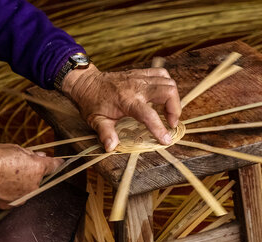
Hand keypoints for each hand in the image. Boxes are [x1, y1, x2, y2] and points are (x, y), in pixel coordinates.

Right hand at [0, 144, 62, 208]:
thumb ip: (31, 154)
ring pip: (27, 188)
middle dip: (31, 172)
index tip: (60, 162)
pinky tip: (0, 185)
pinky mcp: (13, 204)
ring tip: (4, 176)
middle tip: (16, 166)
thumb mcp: (15, 148)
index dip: (57, 163)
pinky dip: (10, 192)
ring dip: (21, 183)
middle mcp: (35, 184)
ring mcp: (24, 196)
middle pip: (38, 177)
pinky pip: (15, 197)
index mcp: (38, 168)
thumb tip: (40, 156)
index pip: (54, 166)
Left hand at [62, 64, 181, 151]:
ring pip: (169, 82)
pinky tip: (164, 96)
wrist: (87, 82)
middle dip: (175, 109)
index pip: (149, 115)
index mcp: (126, 100)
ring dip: (174, 98)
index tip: (166, 140)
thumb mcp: (96, 120)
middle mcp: (137, 87)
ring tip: (169, 112)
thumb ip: (106, 133)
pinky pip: (163, 74)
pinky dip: (168, 85)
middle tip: (171, 123)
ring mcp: (140, 77)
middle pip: (168, 91)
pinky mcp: (142, 73)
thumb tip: (111, 147)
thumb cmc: (92, 102)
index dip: (159, 129)